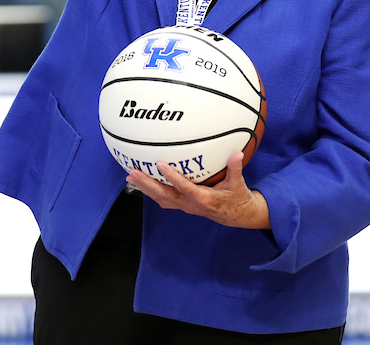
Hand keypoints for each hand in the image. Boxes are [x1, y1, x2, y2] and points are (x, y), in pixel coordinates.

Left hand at [127, 152, 269, 228]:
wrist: (236, 216)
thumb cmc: (237, 198)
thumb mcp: (238, 184)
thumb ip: (235, 168)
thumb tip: (237, 154)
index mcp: (203, 198)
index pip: (184, 187)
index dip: (171, 176)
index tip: (160, 164)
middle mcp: (190, 204)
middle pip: (164, 195)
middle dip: (148, 184)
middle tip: (134, 172)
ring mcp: (184, 206)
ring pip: (160, 198)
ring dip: (145, 188)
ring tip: (131, 176)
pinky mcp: (182, 205)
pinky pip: (163, 199)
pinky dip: (151, 191)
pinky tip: (141, 183)